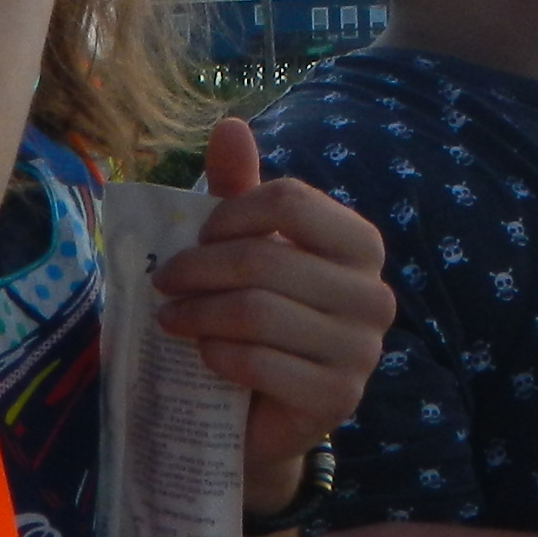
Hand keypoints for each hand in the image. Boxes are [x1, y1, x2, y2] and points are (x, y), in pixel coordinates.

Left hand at [152, 115, 397, 510]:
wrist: (262, 412)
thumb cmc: (257, 317)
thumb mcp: (245, 248)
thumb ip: (240, 189)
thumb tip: (229, 124)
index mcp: (360, 245)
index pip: (289, 201)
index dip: (229, 215)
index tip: (198, 237)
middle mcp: (374, 295)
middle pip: (265, 259)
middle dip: (198, 269)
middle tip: (162, 284)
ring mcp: (362, 351)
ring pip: (258, 311)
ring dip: (197, 313)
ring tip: (170, 318)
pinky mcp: (338, 399)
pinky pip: (261, 362)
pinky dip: (218, 355)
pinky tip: (203, 356)